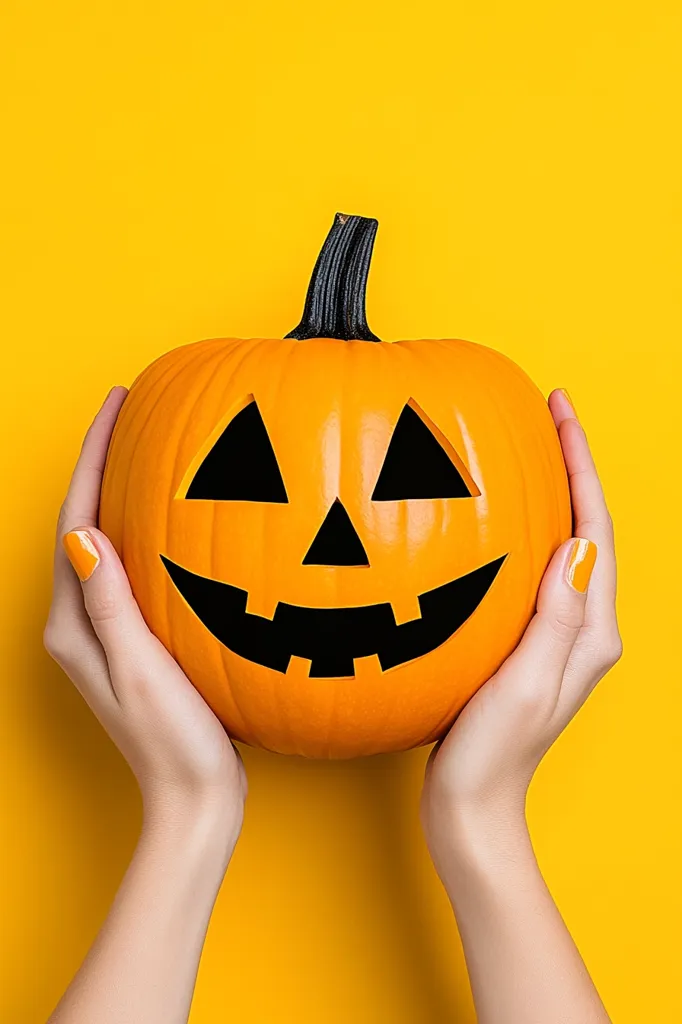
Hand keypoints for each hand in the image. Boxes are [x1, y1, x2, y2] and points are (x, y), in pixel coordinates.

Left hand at [44, 387, 245, 851]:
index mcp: (73, 625)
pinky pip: (137, 568)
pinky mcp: (138, 640)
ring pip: (109, 544)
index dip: (91, 459)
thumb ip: (110, 605)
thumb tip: (83, 535)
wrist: (195, 800)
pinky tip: (182, 516)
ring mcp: (109, 632)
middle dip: (102, 465)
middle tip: (132, 411)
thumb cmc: (171, 742)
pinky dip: (151, 531)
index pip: (74, 523)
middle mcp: (81, 622)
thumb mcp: (139, 670)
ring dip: (123, 492)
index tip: (115, 405)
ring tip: (153, 446)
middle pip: (83, 525)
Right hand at [421, 389, 621, 874]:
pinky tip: (481, 513)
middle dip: (570, 466)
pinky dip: (515, 528)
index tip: (559, 410)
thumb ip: (556, 618)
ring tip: (519, 444)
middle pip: (585, 528)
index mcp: (591, 632)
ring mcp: (554, 634)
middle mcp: (583, 627)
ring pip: (557, 543)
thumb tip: (577, 544)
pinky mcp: (523, 640)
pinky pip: (527, 568)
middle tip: (544, 411)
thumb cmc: (492, 755)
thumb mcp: (525, 685)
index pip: (595, 530)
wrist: (471, 809)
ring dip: (545, 491)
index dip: (580, 465)